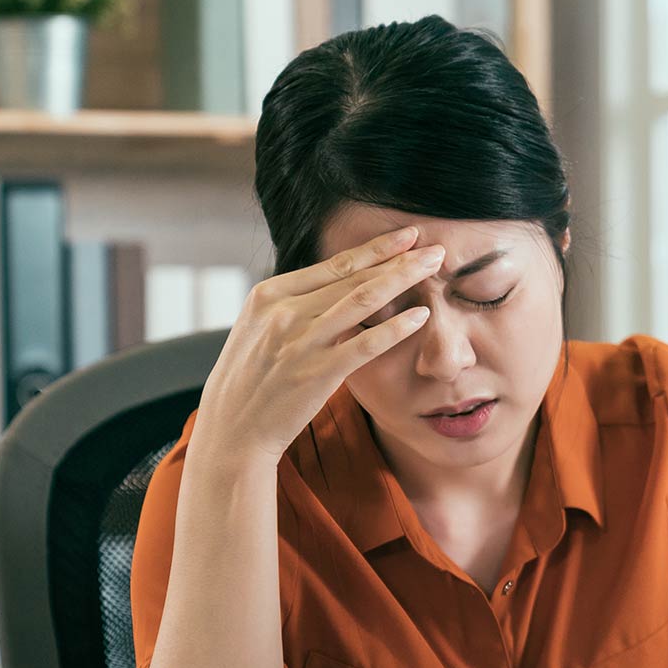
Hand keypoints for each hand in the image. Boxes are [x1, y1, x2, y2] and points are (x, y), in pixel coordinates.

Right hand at [191, 227, 441, 465]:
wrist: (232, 431)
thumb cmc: (250, 382)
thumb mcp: (258, 330)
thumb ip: (292, 306)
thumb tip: (333, 286)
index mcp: (269, 295)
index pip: (334, 264)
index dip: (376, 248)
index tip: (407, 236)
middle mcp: (284, 312)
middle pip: (354, 276)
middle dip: (400, 259)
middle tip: (435, 248)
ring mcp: (301, 342)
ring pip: (363, 299)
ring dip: (404, 279)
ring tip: (435, 267)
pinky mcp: (318, 373)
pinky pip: (367, 343)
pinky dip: (397, 327)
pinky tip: (422, 316)